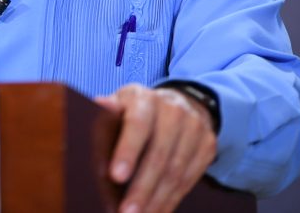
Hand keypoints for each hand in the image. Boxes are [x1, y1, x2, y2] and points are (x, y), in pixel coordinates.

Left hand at [95, 84, 216, 212]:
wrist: (177, 104)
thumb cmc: (134, 111)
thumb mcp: (118, 105)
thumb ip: (105, 114)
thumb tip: (92, 111)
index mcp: (144, 98)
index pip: (138, 123)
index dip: (128, 150)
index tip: (115, 176)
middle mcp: (173, 109)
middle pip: (159, 154)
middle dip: (142, 188)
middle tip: (126, 212)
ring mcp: (194, 127)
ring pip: (176, 171)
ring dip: (156, 200)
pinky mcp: (207, 145)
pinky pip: (189, 179)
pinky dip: (171, 200)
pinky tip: (158, 211)